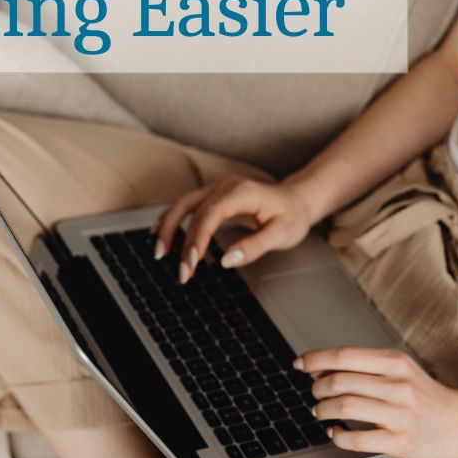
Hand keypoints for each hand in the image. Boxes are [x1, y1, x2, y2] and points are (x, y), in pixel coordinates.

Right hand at [151, 174, 316, 283]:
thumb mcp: (282, 234)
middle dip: (180, 240)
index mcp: (242, 192)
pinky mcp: (214, 195)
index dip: (197, 238)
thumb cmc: (292, 216)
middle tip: (180, 271)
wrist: (298, 200)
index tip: (191, 263)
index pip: (210, 214)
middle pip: (190, 209)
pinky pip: (187, 205)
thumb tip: (226, 261)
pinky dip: (172, 219)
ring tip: (159, 253)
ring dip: (168, 227)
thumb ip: (255, 247)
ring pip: (182, 204)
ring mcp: (217, 188)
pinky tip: (160, 232)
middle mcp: (225, 186)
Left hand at [295, 346, 457, 457]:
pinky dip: (337, 435)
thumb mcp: (399, 369)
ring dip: (322, 410)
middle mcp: (397, 385)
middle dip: (317, 388)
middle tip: (315, 393)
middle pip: (340, 382)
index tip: (299, 363)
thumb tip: (319, 366)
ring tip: (320, 412)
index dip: (315, 359)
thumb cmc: (421, 394)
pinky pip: (357, 439)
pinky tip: (335, 432)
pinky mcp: (400, 441)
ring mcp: (400, 414)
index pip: (344, 355)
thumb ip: (365, 366)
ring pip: (344, 407)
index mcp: (395, 362)